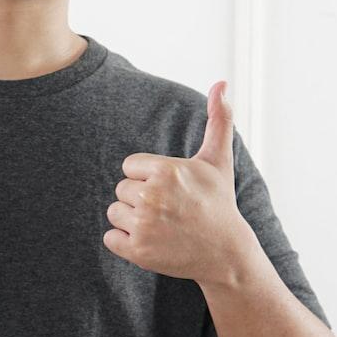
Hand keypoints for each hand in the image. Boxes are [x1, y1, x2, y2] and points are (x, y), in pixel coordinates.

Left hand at [103, 81, 251, 283]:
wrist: (226, 254)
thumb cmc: (218, 202)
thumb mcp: (218, 160)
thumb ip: (217, 119)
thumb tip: (222, 83)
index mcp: (165, 170)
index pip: (129, 167)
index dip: (147, 178)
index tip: (171, 190)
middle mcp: (152, 196)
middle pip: (121, 189)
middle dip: (140, 199)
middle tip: (168, 210)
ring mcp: (144, 225)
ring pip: (114, 212)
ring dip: (132, 220)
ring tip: (161, 226)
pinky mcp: (137, 251)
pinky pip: (110, 238)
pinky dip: (125, 243)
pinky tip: (151, 242)